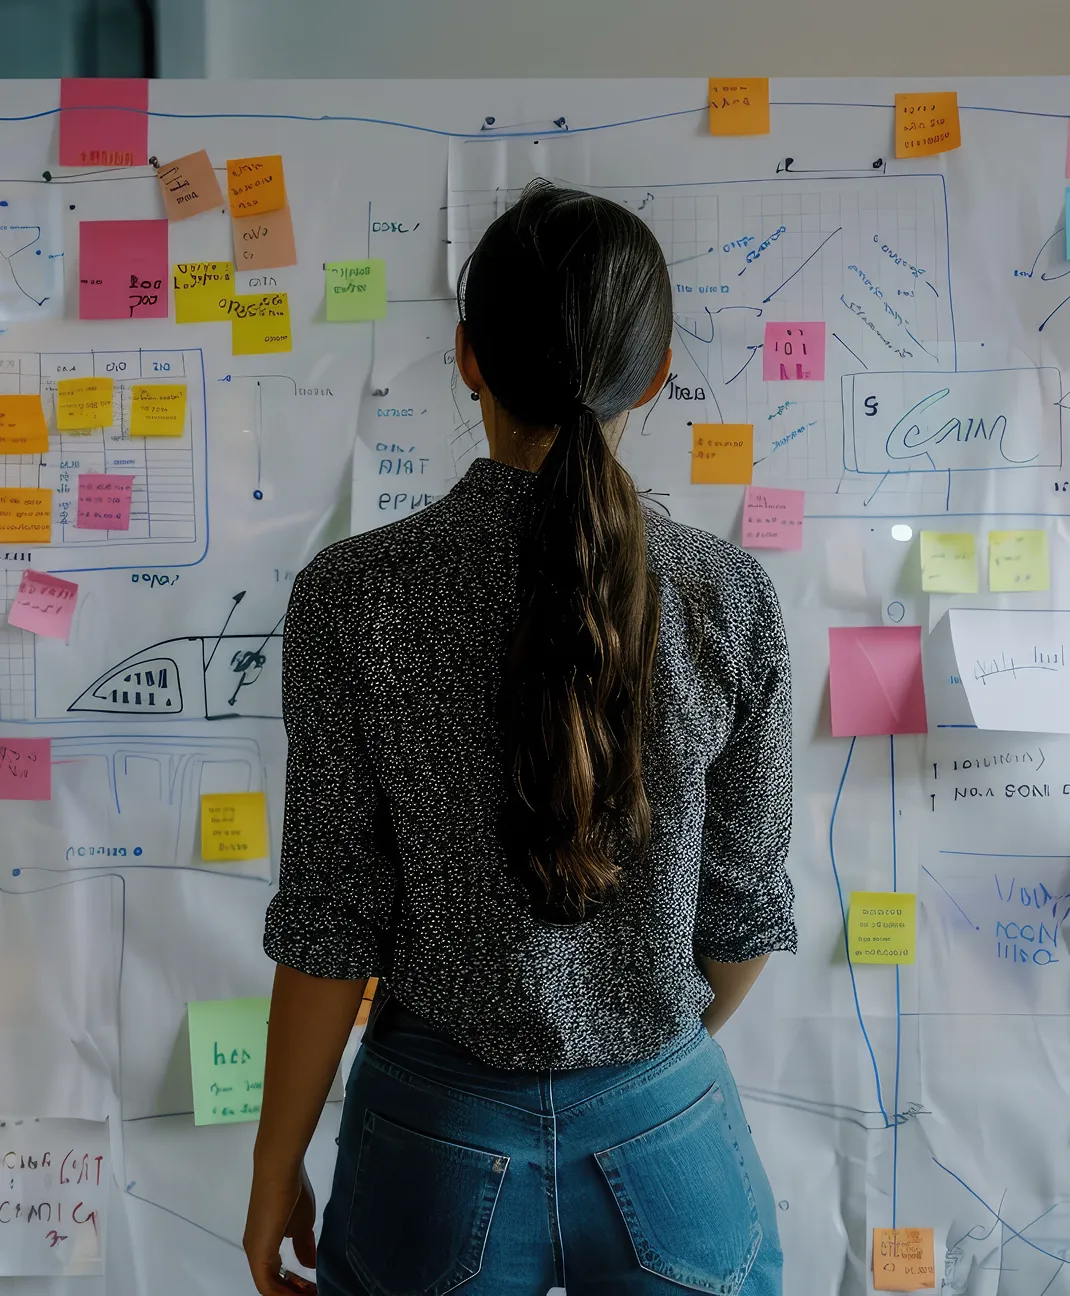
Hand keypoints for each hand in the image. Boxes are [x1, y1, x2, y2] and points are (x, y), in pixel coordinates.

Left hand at [244, 1161, 317, 1294]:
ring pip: (268, 1287)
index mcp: (264, 1244)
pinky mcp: (258, 1253)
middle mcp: (255, 1252)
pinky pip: (267, 1285)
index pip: (275, 1275)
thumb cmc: (292, 1193)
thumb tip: (309, 1264)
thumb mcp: (303, 1223)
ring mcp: (254, 1253)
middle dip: (293, 1293)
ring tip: (311, 1295)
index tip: (312, 1288)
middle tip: (314, 1293)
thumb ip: (303, 1246)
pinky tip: (300, 1294)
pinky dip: (283, 1294)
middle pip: (271, 1285)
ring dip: (289, 1294)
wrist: (280, 1173)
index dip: (293, 1286)